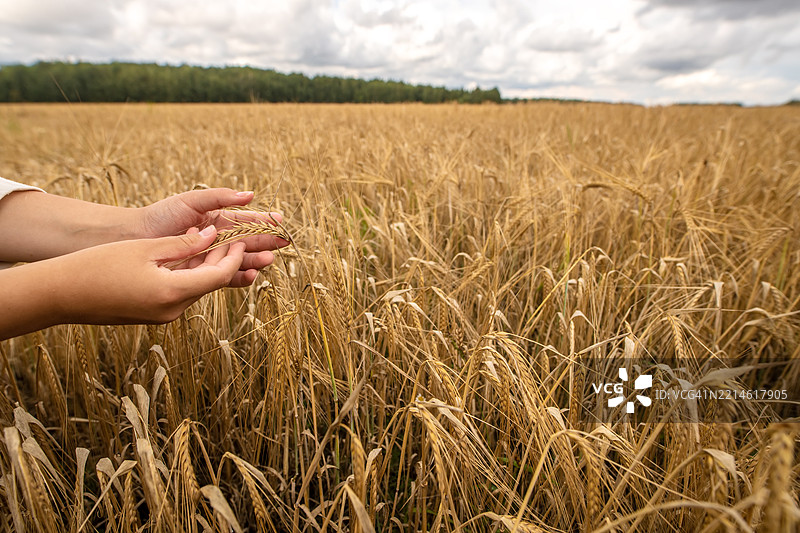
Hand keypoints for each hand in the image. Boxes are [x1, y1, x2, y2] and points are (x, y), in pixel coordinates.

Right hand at [50, 225, 246, 325]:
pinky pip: (181, 293)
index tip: (239, 237)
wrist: (61, 294)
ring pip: (197, 287)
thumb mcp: (146, 248)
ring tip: (209, 239)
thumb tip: (212, 235)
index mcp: (173, 293)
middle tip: (231, 235)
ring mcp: (163, 315)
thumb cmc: (99, 266)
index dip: (234, 255)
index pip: (220, 275)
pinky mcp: (154, 314)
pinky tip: (186, 255)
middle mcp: (173, 311)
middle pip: (212, 283)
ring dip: (206, 265)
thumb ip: (184, 243)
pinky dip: (189, 274)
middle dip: (224, 258)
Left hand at [137, 188, 288, 282]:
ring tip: (268, 260)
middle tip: (282, 244)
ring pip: (239, 261)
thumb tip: (251, 195)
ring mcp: (211, 258)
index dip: (264, 222)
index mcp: (218, 221)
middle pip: (248, 242)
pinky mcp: (202, 274)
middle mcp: (218, 240)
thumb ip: (222, 198)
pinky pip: (224, 277)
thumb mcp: (193, 200)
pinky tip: (250, 276)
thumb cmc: (162, 215)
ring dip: (255, 261)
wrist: (136, 237)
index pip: (247, 221)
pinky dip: (238, 277)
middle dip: (265, 243)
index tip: (281, 222)